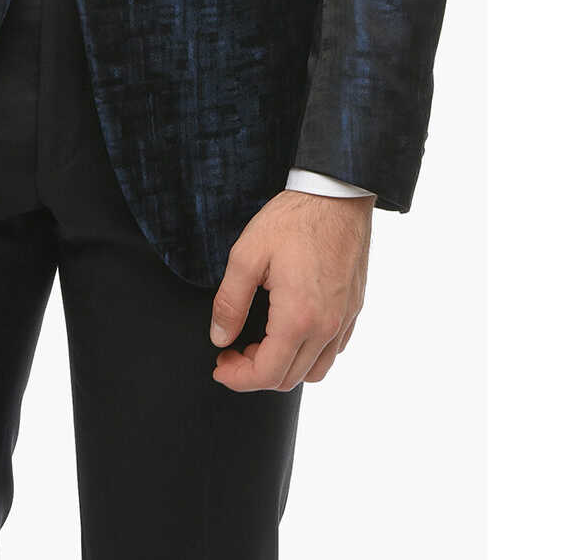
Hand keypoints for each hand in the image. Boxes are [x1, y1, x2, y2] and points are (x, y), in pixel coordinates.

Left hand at [209, 190, 373, 390]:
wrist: (337, 195)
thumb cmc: (294, 219)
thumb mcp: (247, 254)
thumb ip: (230, 302)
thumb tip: (220, 338)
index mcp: (298, 318)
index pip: (266, 374)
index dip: (237, 378)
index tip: (220, 365)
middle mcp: (326, 327)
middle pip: (289, 378)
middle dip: (254, 373)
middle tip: (232, 351)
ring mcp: (344, 320)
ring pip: (315, 370)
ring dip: (284, 367)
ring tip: (260, 343)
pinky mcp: (354, 309)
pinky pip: (332, 350)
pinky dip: (309, 354)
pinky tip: (290, 330)